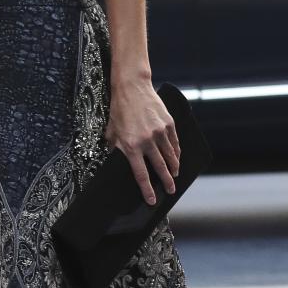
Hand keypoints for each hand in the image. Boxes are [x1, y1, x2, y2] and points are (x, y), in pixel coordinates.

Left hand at [105, 77, 179, 205]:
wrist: (132, 88)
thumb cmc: (119, 110)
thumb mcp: (111, 132)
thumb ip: (115, 148)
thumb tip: (117, 161)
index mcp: (131, 146)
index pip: (141, 174)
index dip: (147, 189)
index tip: (151, 200)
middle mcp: (147, 141)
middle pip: (160, 168)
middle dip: (166, 182)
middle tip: (170, 191)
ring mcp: (160, 132)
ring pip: (171, 156)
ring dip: (173, 168)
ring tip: (175, 175)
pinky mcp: (168, 124)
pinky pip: (175, 143)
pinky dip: (177, 152)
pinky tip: (177, 158)